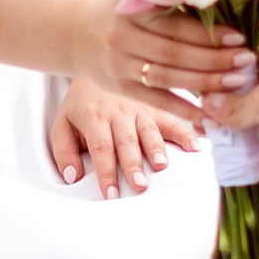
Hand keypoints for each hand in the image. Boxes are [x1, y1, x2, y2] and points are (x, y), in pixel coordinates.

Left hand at [50, 73, 197, 197]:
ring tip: (162, 166)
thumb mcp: (62, 124)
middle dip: (133, 164)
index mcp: (93, 117)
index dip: (106, 172)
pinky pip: (171, 120)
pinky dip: (184, 133)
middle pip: (127, 141)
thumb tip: (72, 176)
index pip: (101, 147)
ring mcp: (139, 109)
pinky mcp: (155, 107)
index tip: (110, 194)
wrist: (95, 65)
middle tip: (139, 186)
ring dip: (156, 148)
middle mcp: (118, 112)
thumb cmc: (81, 105)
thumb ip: (63, 151)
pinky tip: (195, 147)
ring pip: (149, 130)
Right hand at [105, 3, 258, 113]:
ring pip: (168, 78)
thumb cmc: (118, 12)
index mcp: (133, 10)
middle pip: (175, 53)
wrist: (73, 34)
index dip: (209, 33)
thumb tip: (218, 1)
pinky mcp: (121, 87)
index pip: (177, 25)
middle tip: (247, 62)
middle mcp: (125, 37)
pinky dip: (184, 109)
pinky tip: (209, 114)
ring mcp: (121, 65)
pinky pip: (157, 101)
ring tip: (236, 83)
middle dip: (215, 59)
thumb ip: (167, 0)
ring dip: (205, 83)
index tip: (239, 37)